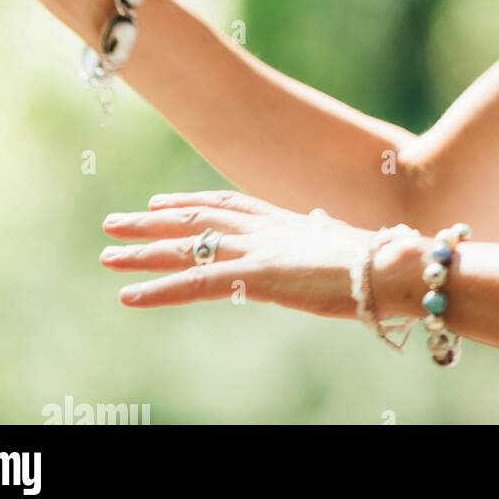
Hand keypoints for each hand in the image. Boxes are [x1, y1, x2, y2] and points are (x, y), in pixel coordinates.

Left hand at [98, 190, 387, 316]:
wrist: (391, 266)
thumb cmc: (376, 259)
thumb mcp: (341, 241)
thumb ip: (323, 230)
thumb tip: (321, 220)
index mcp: (283, 219)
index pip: (225, 205)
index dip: (189, 203)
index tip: (158, 203)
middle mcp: (263, 228)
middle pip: (195, 220)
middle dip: (152, 223)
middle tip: (113, 223)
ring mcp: (257, 250)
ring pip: (187, 249)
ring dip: (144, 253)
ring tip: (108, 254)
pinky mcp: (255, 277)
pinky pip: (195, 285)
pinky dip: (159, 290)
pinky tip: (128, 295)